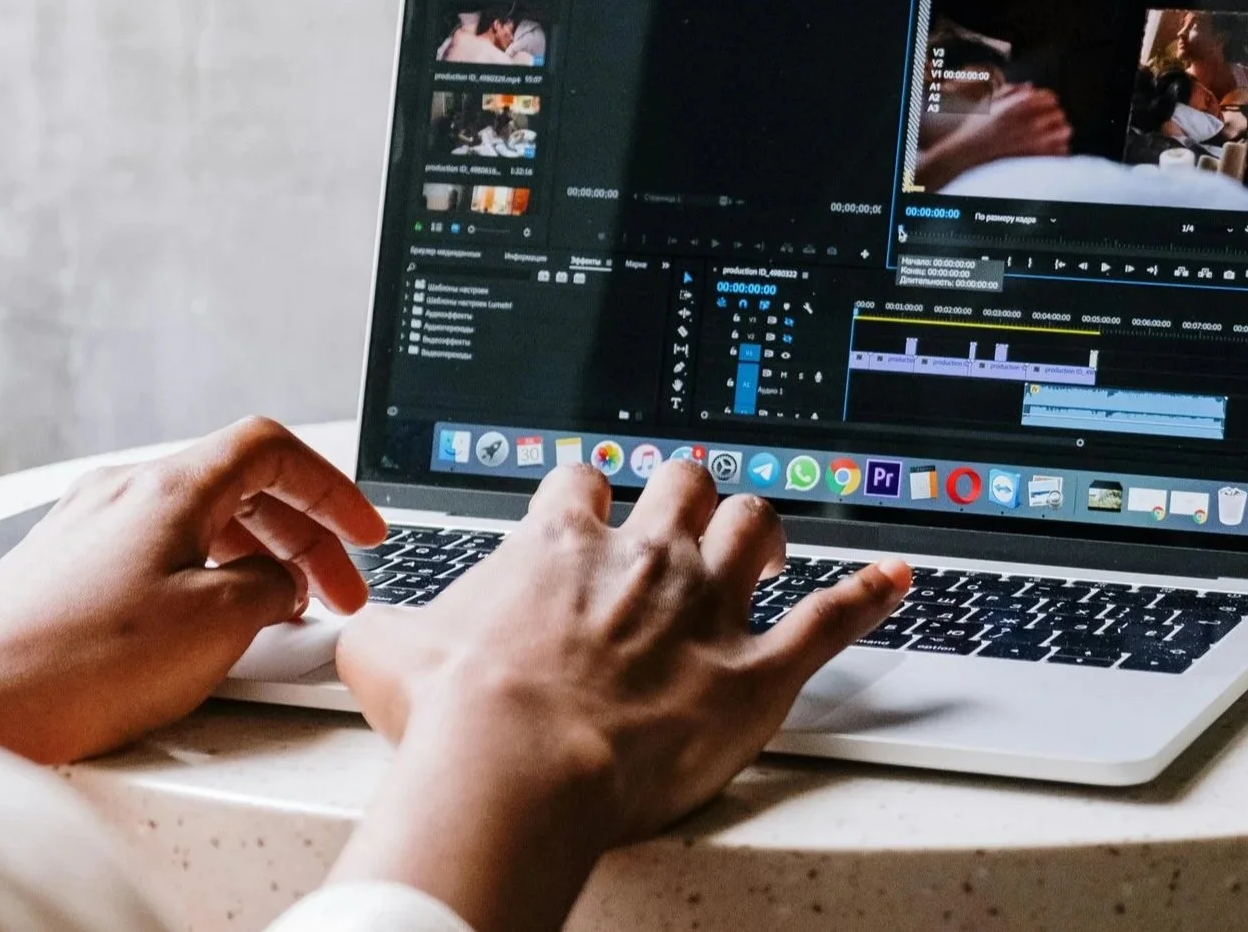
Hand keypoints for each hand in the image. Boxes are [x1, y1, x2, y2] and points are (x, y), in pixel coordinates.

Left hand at [0, 417, 384, 763]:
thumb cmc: (79, 665)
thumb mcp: (218, 623)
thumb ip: (272, 589)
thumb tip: (281, 586)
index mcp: (167, 487)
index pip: (271, 450)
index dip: (331, 488)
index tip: (362, 534)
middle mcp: (120, 495)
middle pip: (239, 488)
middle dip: (302, 540)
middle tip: (336, 594)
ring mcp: (85, 533)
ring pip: (198, 526)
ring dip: (253, 564)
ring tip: (279, 620)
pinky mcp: (61, 577)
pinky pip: (157, 560)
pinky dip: (203, 583)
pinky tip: (209, 635)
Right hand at [326, 460, 910, 931]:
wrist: (516, 763)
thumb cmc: (456, 714)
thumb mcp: (386, 650)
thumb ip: (384, 625)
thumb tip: (354, 629)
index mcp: (561, 547)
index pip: (583, 485)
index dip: (588, 496)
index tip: (590, 507)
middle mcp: (644, 560)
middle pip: (684, 484)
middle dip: (685, 493)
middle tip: (682, 513)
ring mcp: (706, 608)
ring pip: (755, 528)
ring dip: (758, 530)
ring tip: (759, 539)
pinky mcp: (756, 668)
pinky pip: (831, 616)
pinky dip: (868, 594)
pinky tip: (893, 579)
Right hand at [914, 83, 1071, 189]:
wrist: (968, 150)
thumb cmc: (977, 124)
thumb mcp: (990, 100)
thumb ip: (1011, 90)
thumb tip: (1030, 86)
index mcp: (1020, 104)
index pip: (1050, 97)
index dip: (1049, 100)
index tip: (1047, 105)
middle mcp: (1029, 120)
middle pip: (1059, 113)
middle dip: (1055, 116)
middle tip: (1049, 120)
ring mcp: (1033, 139)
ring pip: (1064, 131)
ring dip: (1061, 131)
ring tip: (1054, 133)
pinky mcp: (1033, 156)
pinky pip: (1060, 150)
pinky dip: (1059, 148)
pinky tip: (1051, 148)